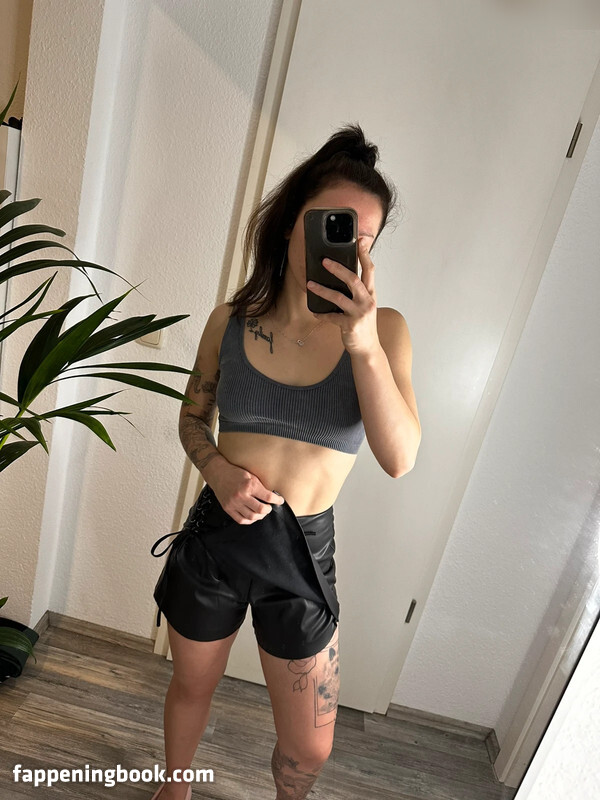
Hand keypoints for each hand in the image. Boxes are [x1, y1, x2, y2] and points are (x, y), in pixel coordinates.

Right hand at [209, 462, 284, 524]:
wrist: (218, 474)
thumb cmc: (236, 473)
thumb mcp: (251, 476)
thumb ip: (260, 486)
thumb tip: (272, 496)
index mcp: (249, 485)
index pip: (268, 497)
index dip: (277, 500)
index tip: (280, 501)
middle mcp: (241, 495)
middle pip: (261, 510)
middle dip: (268, 509)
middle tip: (269, 507)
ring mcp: (234, 503)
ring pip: (251, 517)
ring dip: (260, 516)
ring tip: (262, 512)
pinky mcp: (228, 509)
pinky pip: (241, 520)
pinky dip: (249, 520)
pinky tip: (253, 516)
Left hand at [306, 237, 378, 355]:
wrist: (368, 348)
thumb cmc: (364, 324)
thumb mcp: (365, 304)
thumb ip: (358, 291)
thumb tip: (342, 274)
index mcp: (371, 293)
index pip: (369, 269)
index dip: (365, 254)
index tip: (361, 240)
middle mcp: (367, 301)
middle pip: (353, 279)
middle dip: (338, 268)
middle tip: (324, 261)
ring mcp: (359, 313)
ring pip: (339, 297)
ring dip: (322, 290)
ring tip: (310, 284)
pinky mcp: (350, 325)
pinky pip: (332, 317)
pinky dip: (322, 314)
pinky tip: (315, 312)